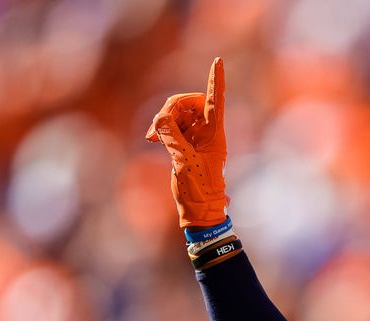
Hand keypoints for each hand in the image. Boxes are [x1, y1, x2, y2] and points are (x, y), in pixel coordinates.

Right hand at [146, 57, 227, 227]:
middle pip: (190, 103)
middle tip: (157, 127)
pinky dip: (160, 127)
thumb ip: (172, 138)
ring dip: (163, 119)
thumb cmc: (199, 190)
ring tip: (153, 137)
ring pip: (178, 113)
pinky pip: (170, 125)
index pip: (215, 101)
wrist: (199, 210)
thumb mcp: (184, 163)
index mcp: (215, 135)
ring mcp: (195, 137)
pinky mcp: (183, 143)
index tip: (217, 61)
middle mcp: (207, 132)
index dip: (215, 80)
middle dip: (172, 107)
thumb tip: (160, 119)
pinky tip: (152, 138)